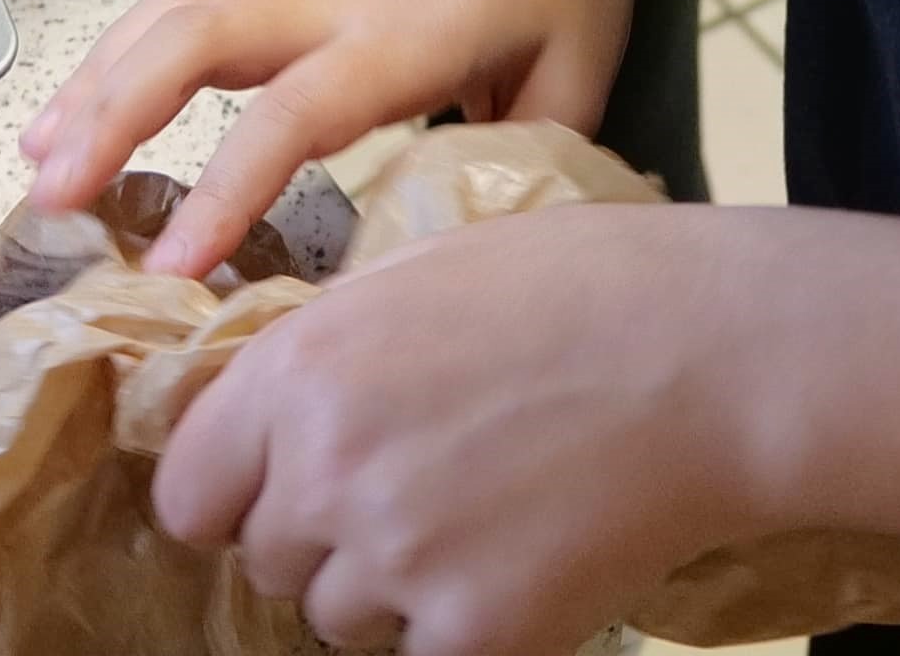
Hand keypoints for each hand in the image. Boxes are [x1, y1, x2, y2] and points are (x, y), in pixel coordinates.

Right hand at [26, 0, 651, 277]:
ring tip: (36, 162)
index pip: (294, 113)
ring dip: (97, 80)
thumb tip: (464, 264)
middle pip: (193, 37)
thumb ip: (518, 171)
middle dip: (112, 116)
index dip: (226, 190)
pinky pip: (185, 3)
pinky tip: (85, 103)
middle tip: (51, 201)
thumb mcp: (577, 77)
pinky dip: (122, 51)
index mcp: (402, 34)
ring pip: (172, 10)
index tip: (170, 267)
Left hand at [157, 206, 780, 655]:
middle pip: (269, 560)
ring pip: (340, 620)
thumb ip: (318, 355)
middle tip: (420, 483)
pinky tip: (521, 561)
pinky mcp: (479, 632)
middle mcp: (326, 472)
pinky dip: (465, 631)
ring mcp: (399, 560)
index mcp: (297, 373)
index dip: (234, 494)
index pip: (189, 494)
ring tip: (482, 514)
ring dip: (392, 589)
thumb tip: (256, 418)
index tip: (278, 489)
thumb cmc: (573, 290)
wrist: (710, 354)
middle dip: (325, 537)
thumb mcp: (410, 279)